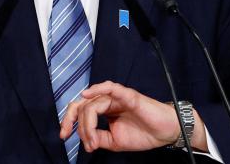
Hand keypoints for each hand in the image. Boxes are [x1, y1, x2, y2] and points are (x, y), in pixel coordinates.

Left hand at [59, 81, 206, 152]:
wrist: (166, 132)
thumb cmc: (144, 133)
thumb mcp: (115, 141)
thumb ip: (99, 137)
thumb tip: (85, 140)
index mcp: (105, 110)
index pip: (81, 110)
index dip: (69, 121)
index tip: (63, 136)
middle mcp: (108, 101)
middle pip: (82, 105)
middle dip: (71, 120)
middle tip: (67, 135)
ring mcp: (118, 97)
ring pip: (93, 103)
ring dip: (88, 123)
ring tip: (93, 140)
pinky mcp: (128, 95)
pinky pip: (112, 88)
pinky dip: (99, 88)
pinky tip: (88, 94)